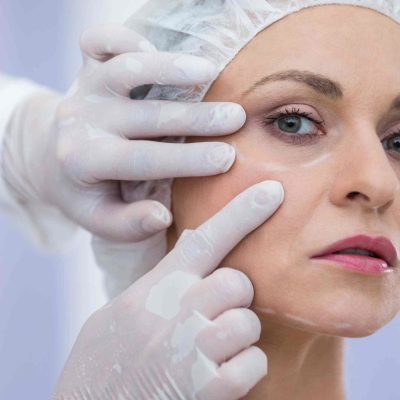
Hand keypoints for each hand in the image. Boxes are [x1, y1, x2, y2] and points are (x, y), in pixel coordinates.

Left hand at [2, 24, 244, 240]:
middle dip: (196, 117)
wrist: (53, 158)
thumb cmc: (87, 192)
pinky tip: (157, 49)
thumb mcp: (101, 220)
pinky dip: (125, 37)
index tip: (227, 159)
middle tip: (236, 118)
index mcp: (86, 163)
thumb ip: (129, 224)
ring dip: (171, 69)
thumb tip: (162, 215)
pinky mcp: (86, 67)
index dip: (187, 160)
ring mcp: (84, 89)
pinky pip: (99, 41)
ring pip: (126, 70)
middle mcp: (83, 121)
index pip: (143, 160)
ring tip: (211, 72)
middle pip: (146, 116)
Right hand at [53, 180, 283, 399]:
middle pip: (236, 282)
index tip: (272, 191)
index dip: (241, 212)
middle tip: (214, 312)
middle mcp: (174, 313)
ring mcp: (190, 352)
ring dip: (239, 333)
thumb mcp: (125, 308)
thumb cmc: (107, 357)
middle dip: (234, 294)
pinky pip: (253, 363)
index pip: (204, 239)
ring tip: (213, 346)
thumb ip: (161, 278)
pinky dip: (245, 368)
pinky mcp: (205, 389)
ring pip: (247, 321)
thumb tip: (194, 244)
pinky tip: (219, 374)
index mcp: (154, 289)